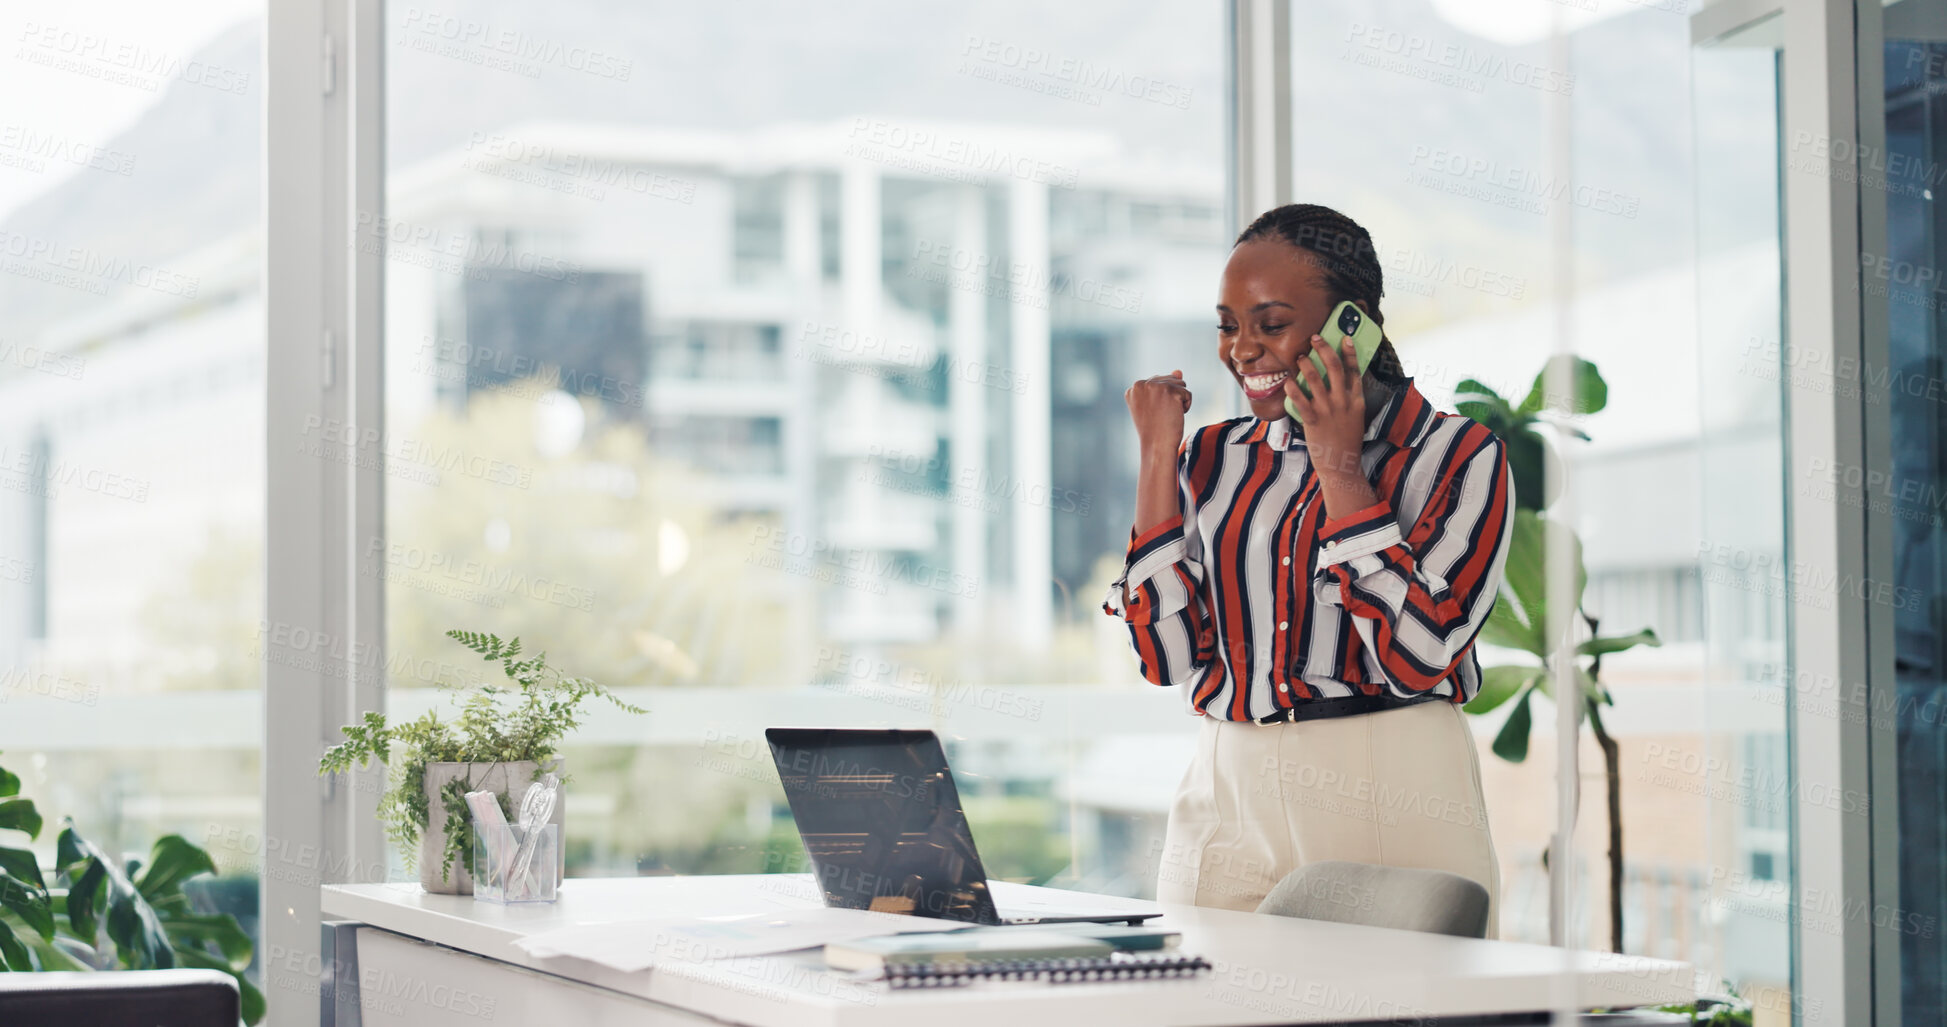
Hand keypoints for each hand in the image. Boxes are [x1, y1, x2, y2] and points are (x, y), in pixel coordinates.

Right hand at [1126, 370, 1191, 454]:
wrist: (1157, 446)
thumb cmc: (1155, 430)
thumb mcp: (1155, 405)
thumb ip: (1164, 385)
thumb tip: (1178, 371)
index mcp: (1133, 388)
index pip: (1158, 382)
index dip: (1161, 400)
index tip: (1154, 414)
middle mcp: (1141, 384)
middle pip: (1170, 380)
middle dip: (1171, 398)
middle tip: (1161, 416)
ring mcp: (1155, 386)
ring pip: (1180, 384)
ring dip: (1179, 400)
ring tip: (1168, 415)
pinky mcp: (1170, 391)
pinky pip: (1187, 393)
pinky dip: (1186, 406)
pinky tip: (1175, 416)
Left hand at [1283, 336, 1365, 477]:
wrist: (1342, 465)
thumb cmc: (1347, 442)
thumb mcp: (1356, 418)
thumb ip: (1349, 400)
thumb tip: (1339, 383)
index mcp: (1357, 401)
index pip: (1354, 371)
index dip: (1349, 353)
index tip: (1345, 338)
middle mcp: (1343, 402)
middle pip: (1335, 368)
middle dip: (1324, 349)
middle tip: (1315, 337)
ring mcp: (1328, 411)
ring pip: (1316, 379)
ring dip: (1306, 364)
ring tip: (1300, 357)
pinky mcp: (1314, 421)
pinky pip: (1300, 400)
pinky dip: (1292, 388)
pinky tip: (1287, 381)